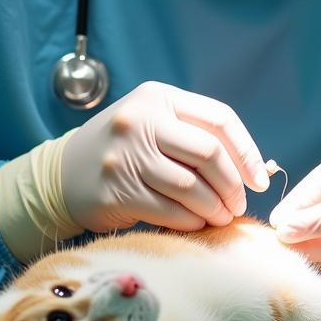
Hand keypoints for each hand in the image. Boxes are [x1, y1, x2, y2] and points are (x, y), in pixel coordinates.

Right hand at [61, 81, 269, 232]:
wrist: (61, 174)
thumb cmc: (123, 150)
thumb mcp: (153, 123)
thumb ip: (194, 135)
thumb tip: (253, 170)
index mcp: (158, 97)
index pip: (219, 119)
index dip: (246, 152)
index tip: (258, 180)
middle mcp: (141, 120)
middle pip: (209, 154)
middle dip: (232, 186)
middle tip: (238, 205)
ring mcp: (125, 155)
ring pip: (192, 187)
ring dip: (215, 209)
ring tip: (220, 217)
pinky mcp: (116, 190)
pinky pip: (170, 211)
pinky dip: (191, 221)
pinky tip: (196, 224)